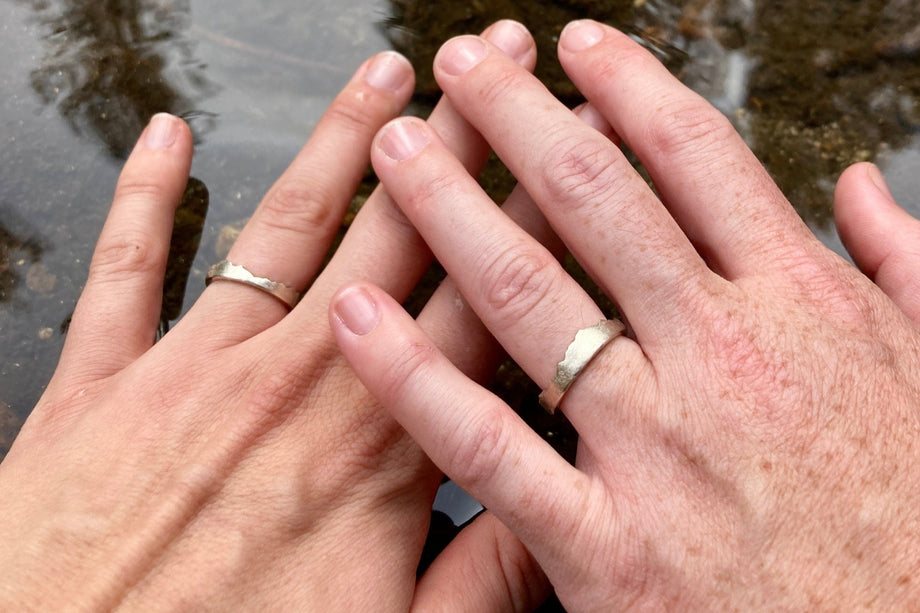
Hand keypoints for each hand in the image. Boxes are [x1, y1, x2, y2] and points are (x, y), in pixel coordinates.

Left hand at [0, 23, 549, 610]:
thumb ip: (489, 575)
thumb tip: (568, 518)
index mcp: (372, 444)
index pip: (483, 298)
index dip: (538, 216)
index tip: (572, 151)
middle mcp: (290, 382)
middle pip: (397, 229)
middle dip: (458, 134)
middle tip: (494, 62)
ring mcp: (191, 371)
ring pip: (283, 222)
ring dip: (339, 138)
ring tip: (386, 73)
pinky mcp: (98, 387)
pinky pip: (126, 267)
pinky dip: (145, 196)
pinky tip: (167, 141)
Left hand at [333, 21, 919, 610]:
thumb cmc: (917, 527)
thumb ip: (901, 269)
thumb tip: (864, 187)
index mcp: (802, 307)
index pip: (698, 160)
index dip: (629, 87)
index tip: (577, 48)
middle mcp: (723, 354)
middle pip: (597, 200)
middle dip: (518, 118)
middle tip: (465, 65)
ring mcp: (658, 445)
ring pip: (528, 294)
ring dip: (449, 209)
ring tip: (395, 151)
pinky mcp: (607, 545)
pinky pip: (486, 442)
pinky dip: (412, 374)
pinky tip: (355, 317)